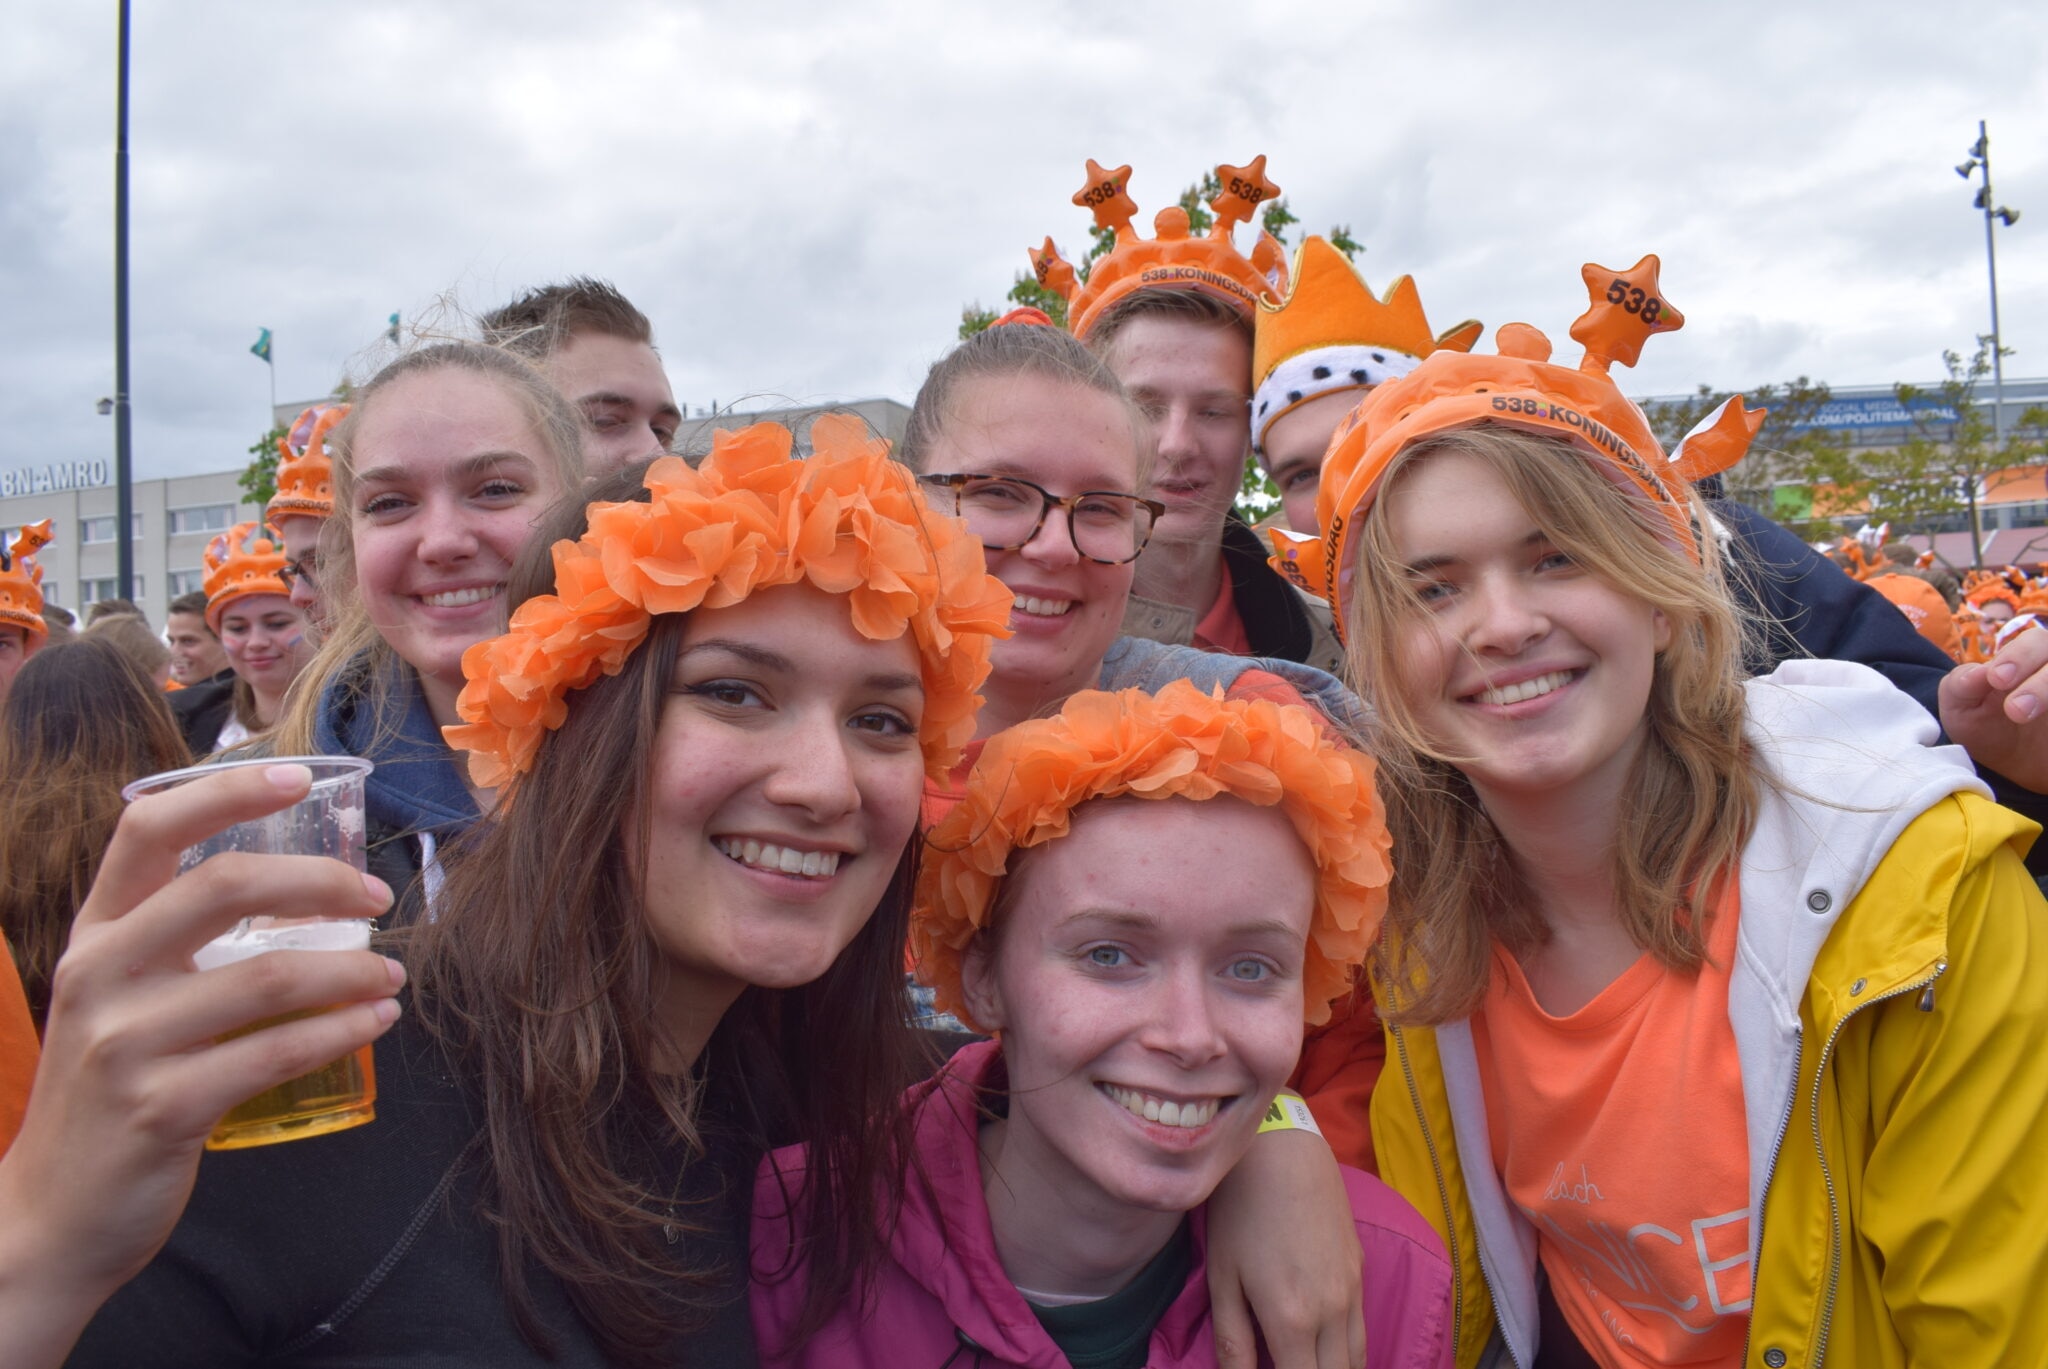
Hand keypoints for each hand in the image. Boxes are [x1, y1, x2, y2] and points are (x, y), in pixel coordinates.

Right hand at [0, 762, 401, 1366]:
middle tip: (376, 898)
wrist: (51, 1215)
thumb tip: (292, 886)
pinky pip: (275, 1052)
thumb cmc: (109, 1090)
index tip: (295, 777)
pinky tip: (375, 1021)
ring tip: (393, 974)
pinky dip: (341, 1030)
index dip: (224, 792)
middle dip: (319, 881)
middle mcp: (99, 975)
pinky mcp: (162, 1108)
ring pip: (267, 975)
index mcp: (94, 936)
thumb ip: (176, 941)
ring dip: (352, 970)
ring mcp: (125, 1043)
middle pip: (223, 886)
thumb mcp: (120, 998)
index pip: (148, 830)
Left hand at [1205, 1119, 1364, 1368]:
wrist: (1284, 1150)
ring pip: (1356, 1359)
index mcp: (1292, 1320)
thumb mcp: (1223, 1276)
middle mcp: (1332, 1313)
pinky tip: (1326, 1349)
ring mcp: (1352, 1291)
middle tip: (1286, 1365)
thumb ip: (1233, 1339)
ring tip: (1306, 1362)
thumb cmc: (1241, 1210)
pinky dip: (1347, 1351)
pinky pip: (1361, 1330)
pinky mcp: (1361, 1270)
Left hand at [1941, 626, 2047, 790]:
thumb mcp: (1962, 710)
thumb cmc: (1987, 728)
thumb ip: (1960, 686)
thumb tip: (1976, 673)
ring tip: (2020, 715)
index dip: (2018, 656)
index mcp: (2028, 657)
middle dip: (2040, 681)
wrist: (2017, 765)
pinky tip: (2045, 728)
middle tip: (2014, 710)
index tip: (1997, 679)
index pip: (2035, 643)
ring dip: (2047, 690)